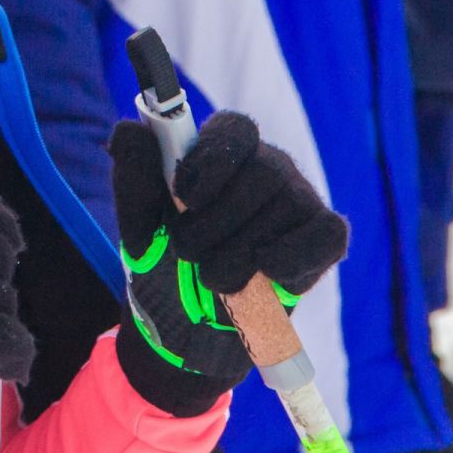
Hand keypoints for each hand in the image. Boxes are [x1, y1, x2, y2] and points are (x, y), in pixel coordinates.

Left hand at [108, 113, 347, 416]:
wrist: (186, 323)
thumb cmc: (164, 259)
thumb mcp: (140, 222)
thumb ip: (134, 176)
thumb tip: (127, 131)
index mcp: (224, 151)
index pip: (235, 128)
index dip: (213, 159)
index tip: (184, 196)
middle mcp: (269, 166)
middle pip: (263, 171)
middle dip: (217, 220)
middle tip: (187, 252)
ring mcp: (300, 200)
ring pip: (288, 206)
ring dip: (241, 252)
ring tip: (211, 278)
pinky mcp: (324, 238)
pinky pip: (326, 236)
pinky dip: (293, 257)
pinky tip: (265, 274)